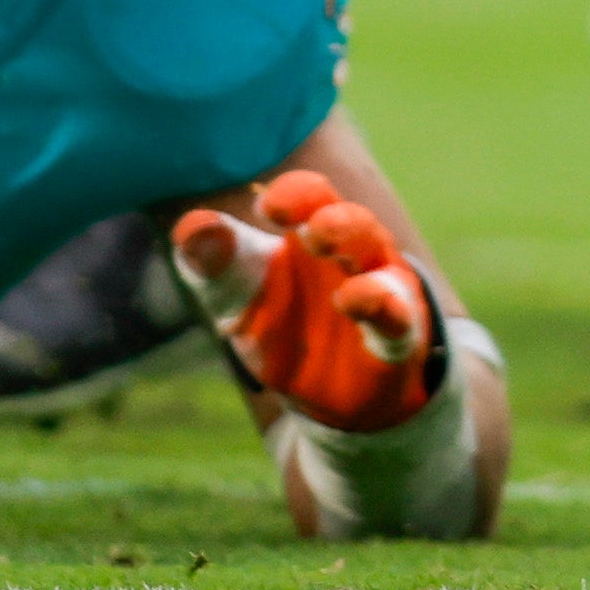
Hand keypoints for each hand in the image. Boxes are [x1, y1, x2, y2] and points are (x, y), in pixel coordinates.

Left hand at [174, 169, 440, 431]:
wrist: (321, 394)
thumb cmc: (280, 322)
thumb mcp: (235, 293)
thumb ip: (213, 260)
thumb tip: (191, 225)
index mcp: (313, 230)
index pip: (312, 195)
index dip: (294, 195)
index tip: (266, 207)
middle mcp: (352, 252)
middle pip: (351, 220)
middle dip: (331, 218)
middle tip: (309, 227)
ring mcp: (380, 291)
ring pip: (378, 260)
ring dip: (356, 249)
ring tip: (328, 251)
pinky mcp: (396, 339)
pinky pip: (397, 317)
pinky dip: (382, 306)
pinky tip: (355, 300)